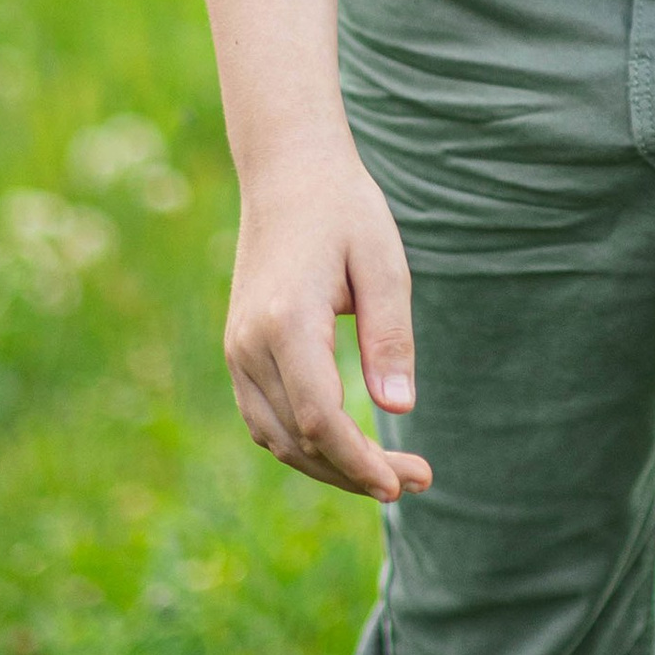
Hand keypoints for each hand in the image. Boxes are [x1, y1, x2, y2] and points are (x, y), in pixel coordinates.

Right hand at [225, 138, 431, 501]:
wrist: (288, 173)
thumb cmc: (345, 210)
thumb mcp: (383, 263)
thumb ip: (390, 335)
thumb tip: (399, 408)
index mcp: (285, 322)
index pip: (320, 419)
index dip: (360, 461)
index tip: (404, 480)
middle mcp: (249, 345)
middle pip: (298, 440)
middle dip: (354, 472)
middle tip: (417, 481)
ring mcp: (237, 350)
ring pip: (276, 438)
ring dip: (329, 466)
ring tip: (389, 474)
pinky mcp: (238, 351)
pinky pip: (265, 418)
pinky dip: (304, 444)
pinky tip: (348, 448)